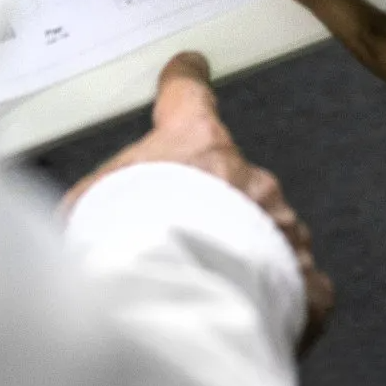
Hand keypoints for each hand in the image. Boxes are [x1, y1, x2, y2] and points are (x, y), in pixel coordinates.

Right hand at [68, 52, 334, 350]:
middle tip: (181, 246)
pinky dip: (283, 299)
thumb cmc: (126, 252)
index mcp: (195, 146)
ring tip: (208, 292)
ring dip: (246, 256)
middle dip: (213, 209)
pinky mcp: (304, 282)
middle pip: (232, 180)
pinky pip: (301, 285)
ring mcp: (282, 228)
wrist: (170, 310)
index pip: (189, 96)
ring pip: (270, 232)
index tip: (189, 69)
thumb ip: (97, 201)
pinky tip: (255, 316)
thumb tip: (82, 218)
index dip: (186, 80)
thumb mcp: (84, 211)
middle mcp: (248, 179)